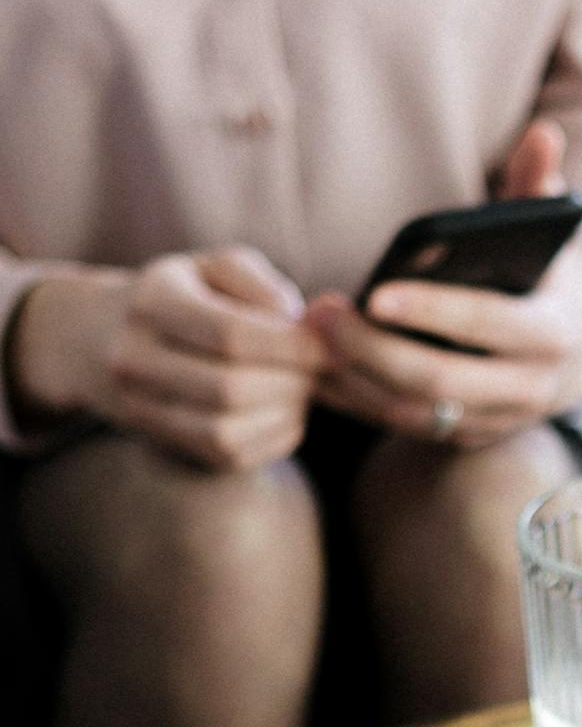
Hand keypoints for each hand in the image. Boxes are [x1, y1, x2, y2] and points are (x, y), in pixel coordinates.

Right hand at [6, 247, 322, 468]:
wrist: (103, 338)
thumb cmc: (183, 295)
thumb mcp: (215, 269)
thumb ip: (261, 285)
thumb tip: (305, 325)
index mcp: (151, 302)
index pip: (230, 335)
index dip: (292, 347)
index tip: (333, 346)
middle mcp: (135, 359)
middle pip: (231, 390)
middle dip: (292, 383)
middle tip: (321, 371)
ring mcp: (143, 410)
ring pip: (227, 434)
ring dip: (283, 416)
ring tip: (302, 389)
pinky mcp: (165, 445)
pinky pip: (230, 457)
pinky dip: (272, 438)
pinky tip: (284, 411)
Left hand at [304, 119, 581, 446]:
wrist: (574, 356)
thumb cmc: (543, 278)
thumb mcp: (548, 235)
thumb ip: (540, 186)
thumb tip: (544, 133)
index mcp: (551, 334)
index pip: (486, 325)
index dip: (431, 312)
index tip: (375, 292)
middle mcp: (529, 390)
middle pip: (441, 381)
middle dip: (375, 350)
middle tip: (323, 313)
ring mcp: (495, 420)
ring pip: (416, 413)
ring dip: (357, 378)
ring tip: (311, 335)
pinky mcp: (465, 436)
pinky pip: (404, 427)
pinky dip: (359, 401)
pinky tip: (319, 369)